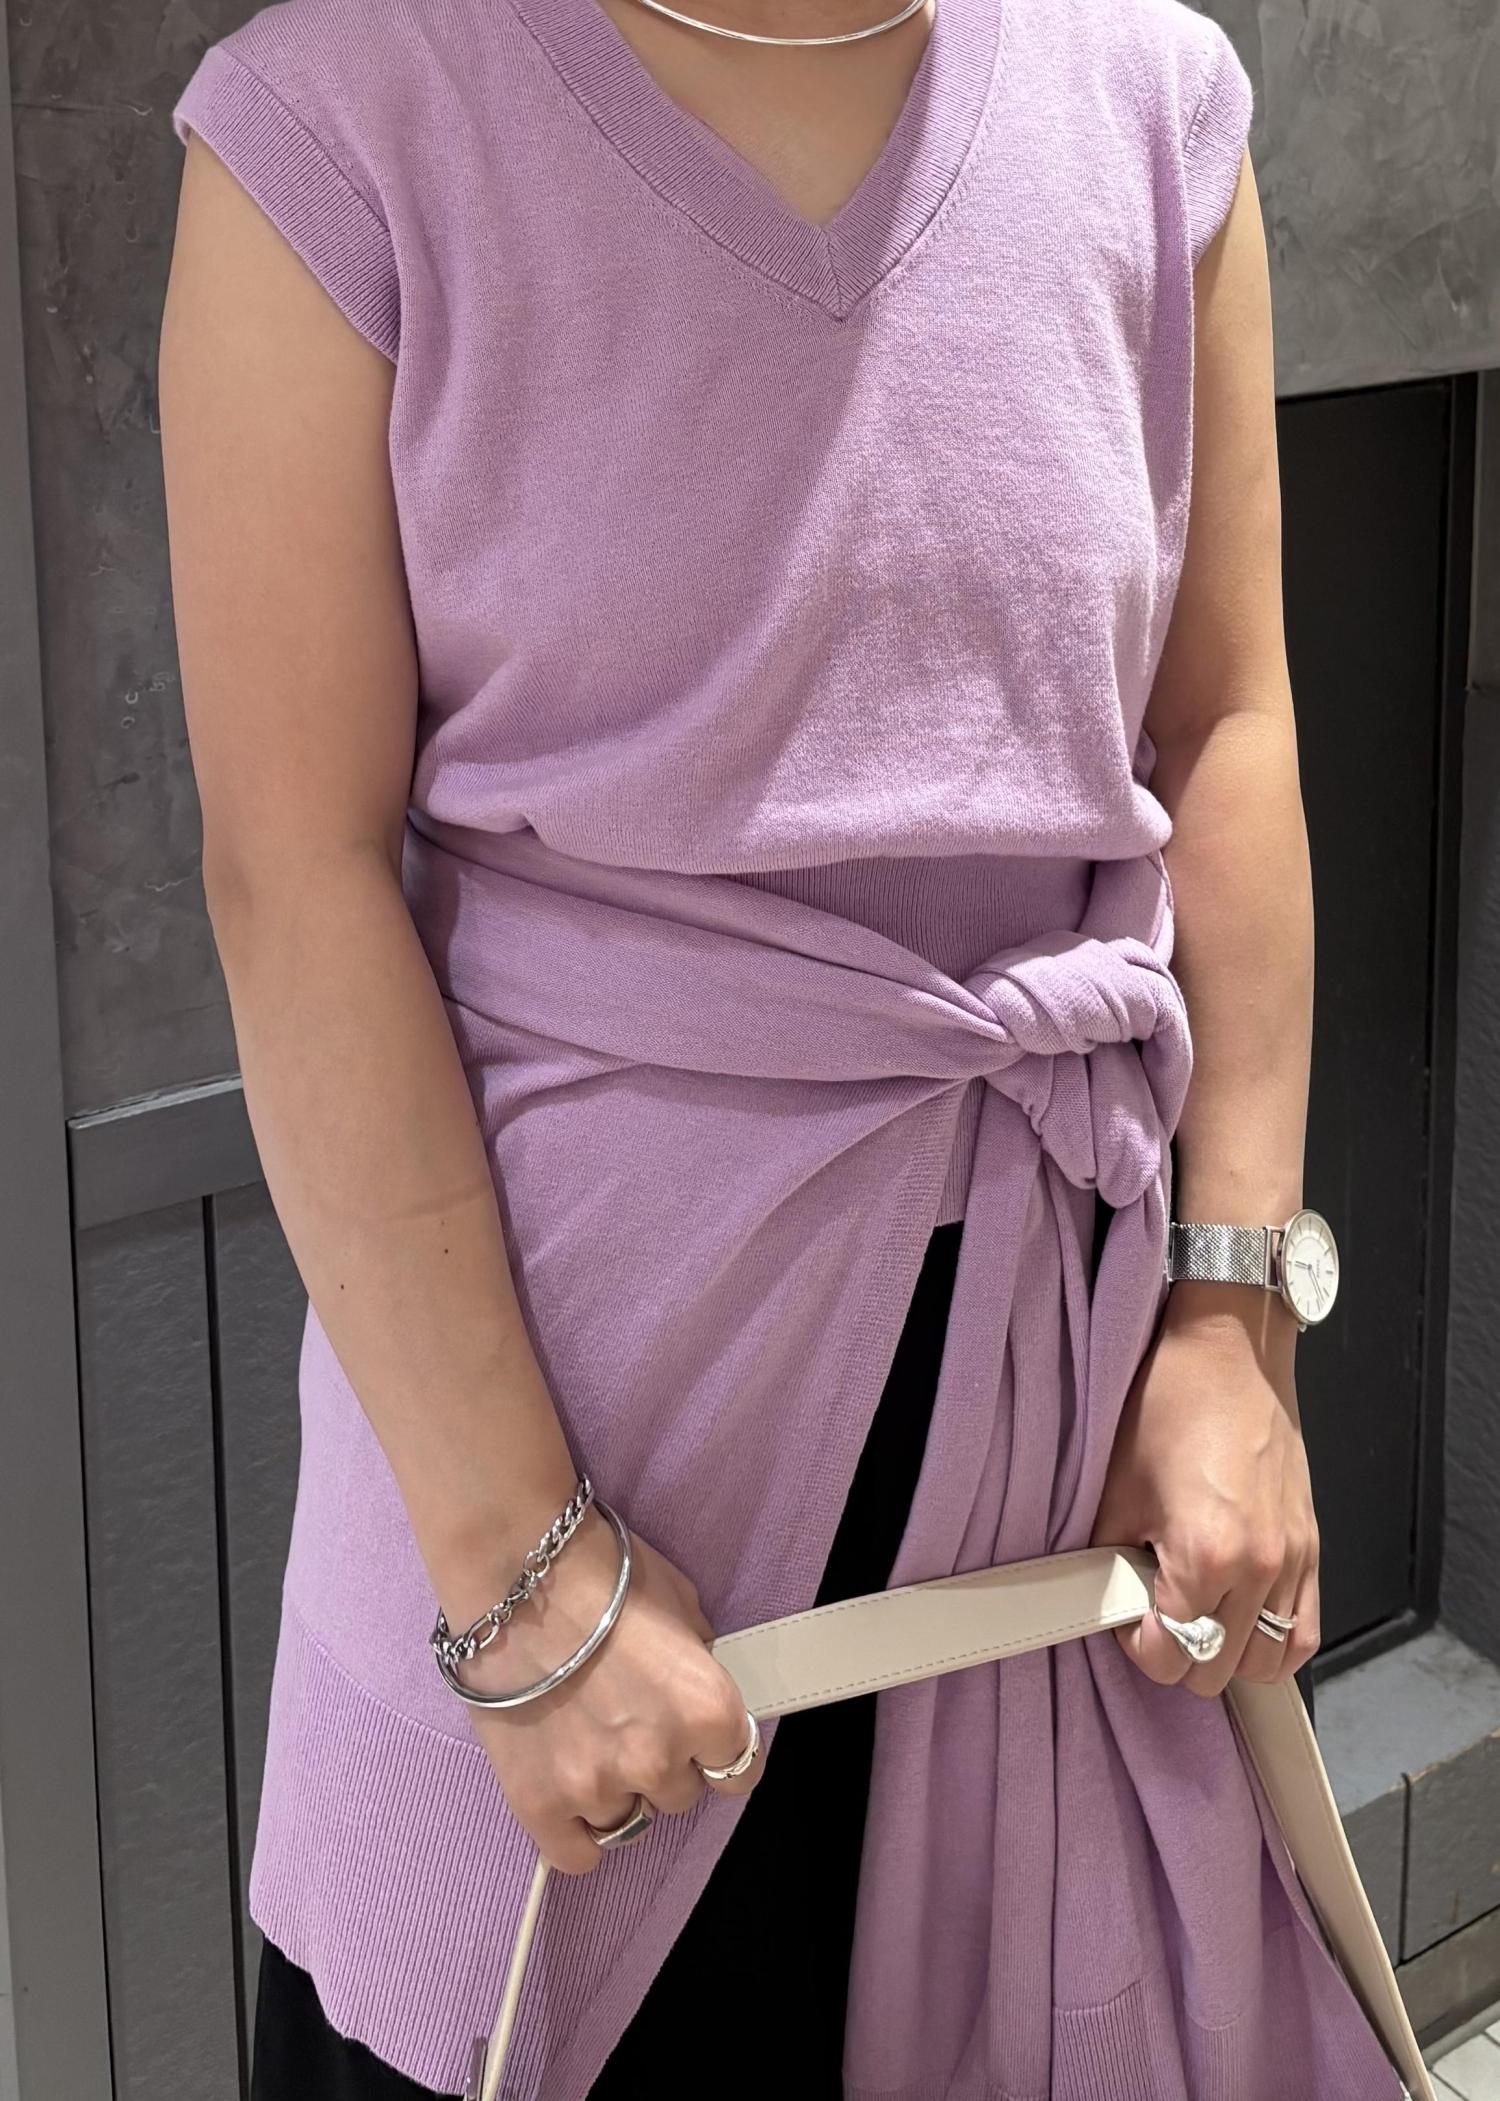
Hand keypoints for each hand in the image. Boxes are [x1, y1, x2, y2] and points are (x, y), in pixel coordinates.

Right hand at [446, 1511, 762, 1873]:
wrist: (515, 1570)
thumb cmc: (602, 1574)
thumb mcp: (683, 1607)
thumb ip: (701, 1666)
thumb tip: (702, 1695)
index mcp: (709, 1711)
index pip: (739, 1770)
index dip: (715, 1750)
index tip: (696, 1737)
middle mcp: (659, 1759)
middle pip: (678, 1795)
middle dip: (659, 1761)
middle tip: (624, 1715)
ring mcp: (596, 1787)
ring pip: (626, 1819)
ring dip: (613, 1786)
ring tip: (582, 1732)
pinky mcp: (538, 1804)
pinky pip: (575, 1855)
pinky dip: (574, 1831)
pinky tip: (565, 1790)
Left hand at [1089, 1284, 1320, 1695]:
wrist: (1229, 1350)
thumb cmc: (1172, 1401)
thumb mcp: (1116, 1487)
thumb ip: (1111, 1561)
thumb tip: (1105, 1603)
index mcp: (1207, 1554)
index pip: (1170, 1655)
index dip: (1137, 1646)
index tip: (1125, 1619)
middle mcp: (1260, 1566)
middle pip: (1217, 1669)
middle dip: (1177, 1652)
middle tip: (1152, 1613)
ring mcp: (1294, 1559)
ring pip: (1267, 1661)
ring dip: (1226, 1654)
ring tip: (1195, 1616)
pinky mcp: (1312, 1547)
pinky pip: (1304, 1632)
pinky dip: (1274, 1644)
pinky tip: (1240, 1621)